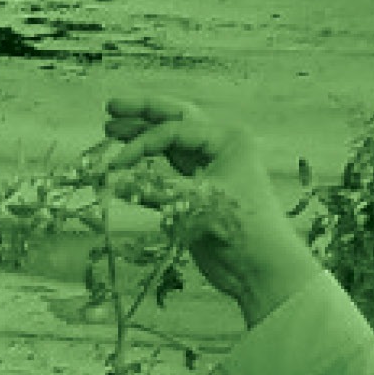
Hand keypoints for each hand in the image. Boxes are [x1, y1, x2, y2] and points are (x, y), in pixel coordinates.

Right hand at [98, 94, 320, 322]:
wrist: (262, 268)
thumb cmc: (240, 228)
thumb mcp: (197, 203)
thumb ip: (155, 190)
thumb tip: (114, 183)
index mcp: (227, 139)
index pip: (174, 130)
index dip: (141, 143)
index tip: (116, 164)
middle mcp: (220, 148)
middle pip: (175, 121)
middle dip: (143, 114)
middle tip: (111, 107)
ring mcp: (211, 169)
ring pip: (171, 145)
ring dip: (144, 137)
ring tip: (112, 130)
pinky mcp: (200, 193)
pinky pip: (170, 170)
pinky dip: (149, 164)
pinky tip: (130, 161)